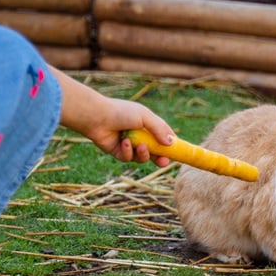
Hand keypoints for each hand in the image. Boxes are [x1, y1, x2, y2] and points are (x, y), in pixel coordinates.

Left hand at [50, 67, 173, 166]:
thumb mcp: (145, 117)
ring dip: (143, 154)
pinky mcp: (118, 152)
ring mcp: (129, 144)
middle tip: (164, 162)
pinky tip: (123, 143)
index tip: (178, 152)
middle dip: (160, 157)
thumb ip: (159, 129)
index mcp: (147, 123)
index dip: (171, 144)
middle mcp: (139, 134)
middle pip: (155, 151)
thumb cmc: (121, 112)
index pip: (163, 135)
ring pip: (142, 157)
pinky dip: (128, 152)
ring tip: (140, 147)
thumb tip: (172, 143)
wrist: (96, 117)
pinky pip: (128, 158)